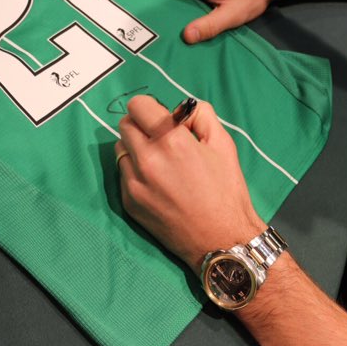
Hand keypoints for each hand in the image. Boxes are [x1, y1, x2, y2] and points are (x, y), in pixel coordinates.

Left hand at [115, 96, 265, 268]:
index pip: (138, 105)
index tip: (162, 117)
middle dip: (142, 125)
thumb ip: (200, 115)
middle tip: (160, 138)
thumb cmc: (226, 189)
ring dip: (135, 147)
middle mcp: (147, 159)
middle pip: (125, 124)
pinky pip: (123, 173)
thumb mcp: (223, 143)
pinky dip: (135, 171)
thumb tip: (179, 108)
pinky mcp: (129, 202)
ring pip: (120, 148)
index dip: (151, 108)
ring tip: (158, 161)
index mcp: (171, 141)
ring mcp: (134, 183)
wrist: (221, 239)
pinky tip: (157, 182)